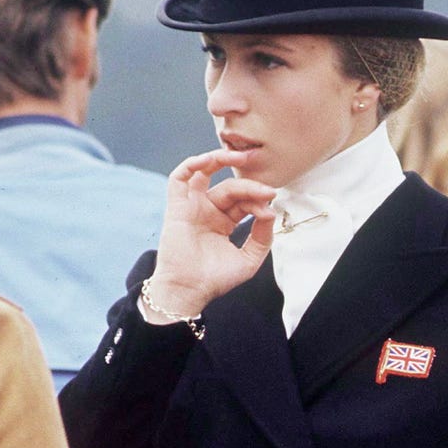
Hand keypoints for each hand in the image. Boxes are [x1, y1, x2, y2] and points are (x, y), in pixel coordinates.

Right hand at [147, 149, 275, 316]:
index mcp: (224, 222)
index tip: (270, 208)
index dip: (258, 201)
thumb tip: (270, 212)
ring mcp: (192, 207)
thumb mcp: (249, 259)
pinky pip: (180, 177)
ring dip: (221, 160)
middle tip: (269, 190)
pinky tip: (211, 159)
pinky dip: (193, 164)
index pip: (244, 202)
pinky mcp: (176, 206)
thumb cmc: (215, 280)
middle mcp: (208, 211)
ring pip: (206, 174)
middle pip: (231, 187)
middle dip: (251, 186)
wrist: (189, 291)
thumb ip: (262, 237)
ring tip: (241, 156)